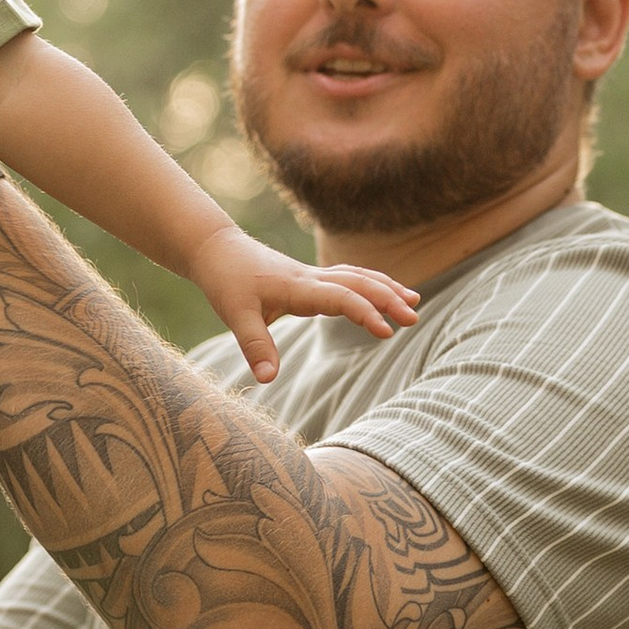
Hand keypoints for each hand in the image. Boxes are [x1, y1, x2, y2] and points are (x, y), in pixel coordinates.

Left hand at [184, 220, 419, 387]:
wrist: (215, 249)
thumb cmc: (224, 279)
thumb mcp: (234, 314)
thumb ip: (254, 346)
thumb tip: (267, 379)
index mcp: (297, 286)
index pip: (341, 297)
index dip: (365, 313)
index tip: (387, 333)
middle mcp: (310, 277)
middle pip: (358, 282)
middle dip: (388, 298)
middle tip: (413, 318)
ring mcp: (310, 275)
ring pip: (357, 276)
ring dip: (385, 287)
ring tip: (413, 302)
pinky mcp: (307, 278)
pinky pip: (346, 278)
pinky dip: (368, 284)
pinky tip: (380, 294)